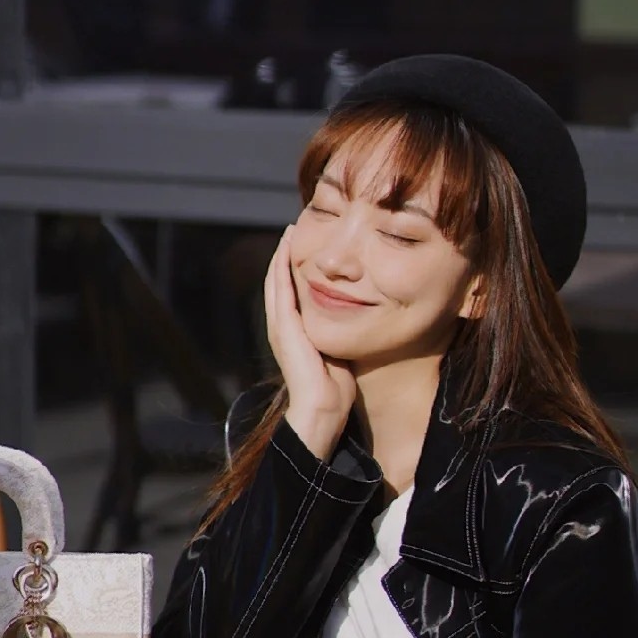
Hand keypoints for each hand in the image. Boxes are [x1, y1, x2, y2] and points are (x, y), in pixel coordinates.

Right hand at [264, 227, 355, 460]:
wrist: (323, 409)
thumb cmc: (337, 387)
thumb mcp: (338, 349)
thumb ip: (342, 331)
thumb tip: (360, 315)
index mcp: (295, 330)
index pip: (292, 291)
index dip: (296, 267)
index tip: (308, 244)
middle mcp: (283, 325)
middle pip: (279, 281)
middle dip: (286, 255)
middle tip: (294, 228)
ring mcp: (280, 326)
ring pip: (276, 281)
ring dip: (282, 255)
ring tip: (290, 231)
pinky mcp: (284, 327)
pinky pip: (281, 290)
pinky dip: (281, 268)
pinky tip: (287, 249)